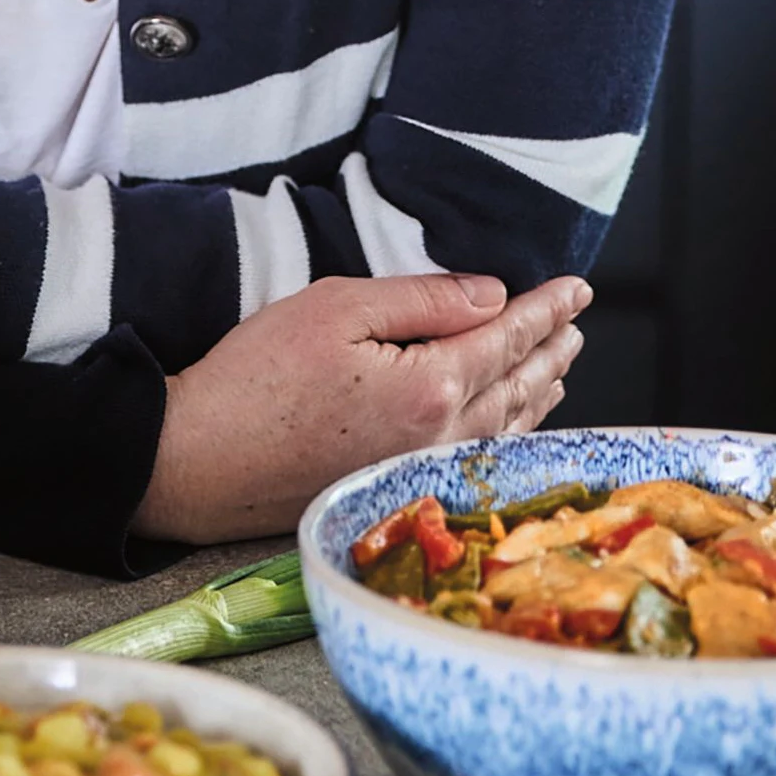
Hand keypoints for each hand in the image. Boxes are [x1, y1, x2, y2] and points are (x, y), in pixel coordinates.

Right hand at [133, 270, 589, 546]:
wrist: (198, 462)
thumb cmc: (255, 380)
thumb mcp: (336, 308)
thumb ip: (421, 300)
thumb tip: (490, 296)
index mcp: (429, 387)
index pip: (506, 338)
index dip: (545, 309)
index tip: (575, 288)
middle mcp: (438, 438)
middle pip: (517, 387)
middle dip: (550, 348)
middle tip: (577, 320)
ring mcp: (419, 471)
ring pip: (502, 427)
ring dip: (537, 391)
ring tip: (559, 365)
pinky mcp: (395, 488)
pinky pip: (474, 456)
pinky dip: (506, 431)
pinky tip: (509, 422)